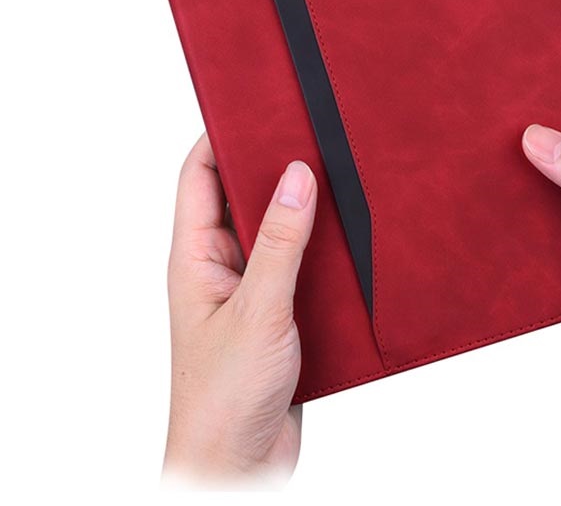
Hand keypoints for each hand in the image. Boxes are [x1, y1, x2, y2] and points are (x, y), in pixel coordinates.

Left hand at [162, 133, 317, 488]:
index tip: (255, 106)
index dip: (221, 136)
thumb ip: (280, 243)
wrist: (239, 465)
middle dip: (272, 166)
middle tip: (310, 135)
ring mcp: (251, 289)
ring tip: (338, 180)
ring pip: (277, 230)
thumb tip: (296, 177)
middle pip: (242, 197)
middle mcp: (221, 266)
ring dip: (304, 209)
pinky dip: (323, 248)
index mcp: (197, 257)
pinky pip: (300, 264)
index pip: (200, 176)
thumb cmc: (223, 399)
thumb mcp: (258, 310)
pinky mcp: (279, 312)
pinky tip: (352, 241)